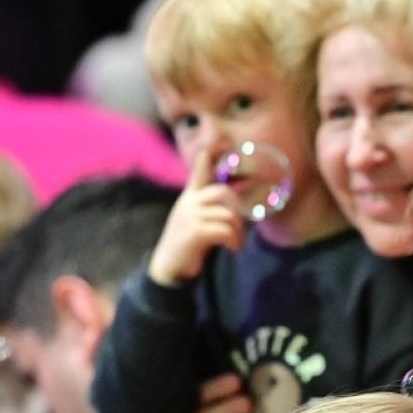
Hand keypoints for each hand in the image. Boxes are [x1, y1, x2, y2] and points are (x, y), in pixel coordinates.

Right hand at [146, 149, 246, 284]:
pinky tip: (234, 249)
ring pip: (228, 215)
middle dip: (240, 208)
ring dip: (239, 232)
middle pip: (223, 193)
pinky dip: (234, 241)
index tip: (211, 146)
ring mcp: (190, 216)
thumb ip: (210, 211)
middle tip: (243, 227)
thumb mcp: (197, 222)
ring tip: (238, 244)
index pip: (198, 175)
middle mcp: (188, 203)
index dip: (205, 161)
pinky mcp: (194, 232)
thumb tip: (236, 209)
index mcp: (189, 199)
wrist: (169, 267)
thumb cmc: (188, 245)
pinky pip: (225, 230)